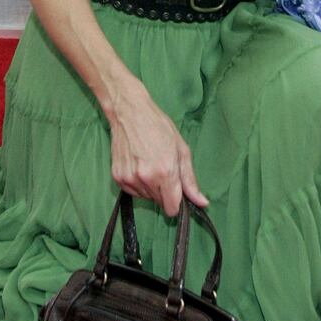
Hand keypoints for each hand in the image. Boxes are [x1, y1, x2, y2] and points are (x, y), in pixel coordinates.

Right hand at [108, 80, 208, 215]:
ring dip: (150, 187)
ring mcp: (129, 178)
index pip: (171, 208)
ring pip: (145, 197)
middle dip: (163, 191)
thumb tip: (202, 202)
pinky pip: (132, 191)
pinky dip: (137, 183)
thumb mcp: (181, 150)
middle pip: (159, 202)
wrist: (130, 113)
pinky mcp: (117, 177)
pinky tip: (138, 165)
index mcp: (165, 172)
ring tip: (149, 163)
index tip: (176, 192)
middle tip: (162, 168)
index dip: (176, 203)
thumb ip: (190, 180)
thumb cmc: (158, 127)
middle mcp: (146, 178)